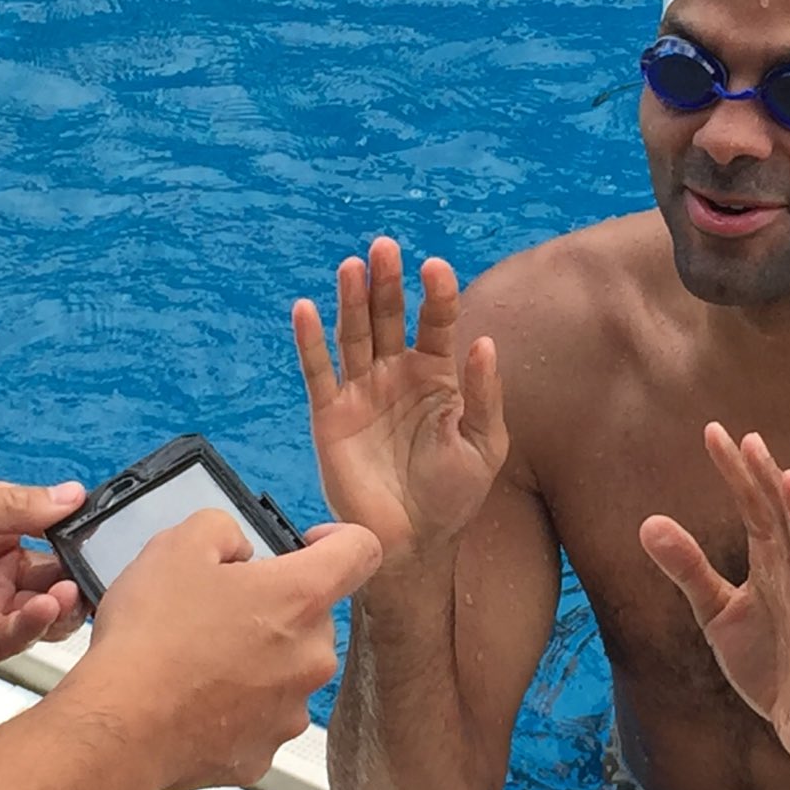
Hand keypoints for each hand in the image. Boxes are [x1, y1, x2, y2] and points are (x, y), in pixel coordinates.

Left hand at [0, 477, 88, 688]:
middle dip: (83, 575)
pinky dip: (32, 628)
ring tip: (69, 593)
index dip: (81, 535)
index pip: (53, 532)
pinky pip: (10, 643)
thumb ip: (10, 505)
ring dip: (64, 604)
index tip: (110, 535)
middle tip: (98, 574)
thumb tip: (74, 494)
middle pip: (58, 577)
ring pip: (44, 615)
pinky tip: (41, 611)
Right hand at [70, 511, 383, 789]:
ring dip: (256, 659)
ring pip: (288, 669)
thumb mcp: (177, 546)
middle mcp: (312, 656)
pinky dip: (234, 708)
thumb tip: (237, 546)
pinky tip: (193, 700)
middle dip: (275, 607)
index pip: (361, 551)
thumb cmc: (150, 639)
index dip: (338, 539)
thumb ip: (222, 528)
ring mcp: (291, 710)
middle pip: (314, 616)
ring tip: (198, 659)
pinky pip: (259, 718)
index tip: (307, 545)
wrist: (119, 728)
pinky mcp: (263, 751)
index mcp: (302, 598)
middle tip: (219, 610)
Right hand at [293, 237, 507, 565]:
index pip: (437, 323)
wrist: (413, 542)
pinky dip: (309, 340)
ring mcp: (361, 391)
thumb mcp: (484, 446)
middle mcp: (397, 374)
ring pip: (353, 335)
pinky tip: (305, 308)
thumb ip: (483, 396)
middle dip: (388, 282)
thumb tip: (483, 342)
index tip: (436, 268)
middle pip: (389, 316)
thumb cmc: (454, 495)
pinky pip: (318, 371)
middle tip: (385, 246)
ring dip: (352, 300)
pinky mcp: (330, 415)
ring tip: (353, 266)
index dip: (436, 294)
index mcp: (437, 375)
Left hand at [640, 424, 789, 781]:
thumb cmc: (768, 662)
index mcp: (771, 564)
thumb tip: (646, 521)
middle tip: (747, 439)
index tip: (714, 432)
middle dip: (765, 481)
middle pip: (781, 519)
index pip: (753, 508)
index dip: (736, 472)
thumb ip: (687, 568)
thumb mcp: (716, 613)